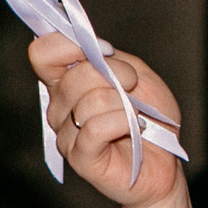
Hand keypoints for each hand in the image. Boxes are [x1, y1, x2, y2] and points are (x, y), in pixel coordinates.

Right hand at [29, 33, 184, 207]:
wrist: (165, 163)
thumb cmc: (151, 119)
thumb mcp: (138, 75)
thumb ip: (111, 59)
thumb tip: (94, 49)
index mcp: (66, 83)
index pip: (42, 53)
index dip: (69, 44)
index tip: (104, 51)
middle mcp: (59, 108)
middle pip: (74, 75)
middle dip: (116, 74)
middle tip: (133, 87)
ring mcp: (66, 134)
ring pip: (89, 102)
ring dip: (124, 104)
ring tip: (135, 116)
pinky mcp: (79, 157)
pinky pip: (96, 128)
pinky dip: (123, 122)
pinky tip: (134, 128)